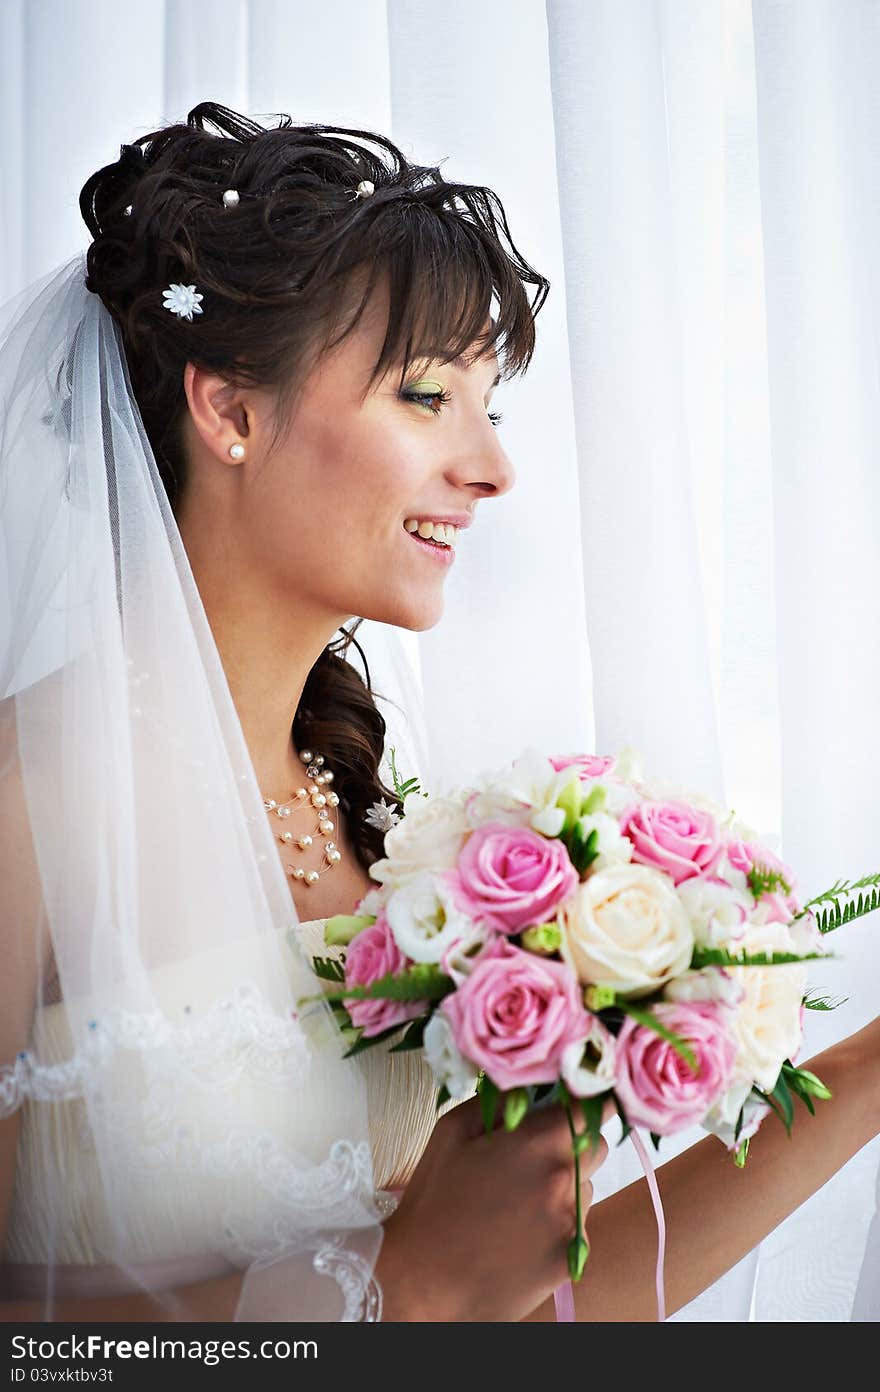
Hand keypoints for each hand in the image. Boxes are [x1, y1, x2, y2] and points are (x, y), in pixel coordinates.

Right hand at [374, 1091, 614, 1320]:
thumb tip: (531, 1087)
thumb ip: (499, 1100)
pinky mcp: (571, 1259)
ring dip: (564, 1187)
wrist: (423, 1282)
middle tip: (534, 1158)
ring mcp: (571, 1224)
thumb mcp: (452, 1132)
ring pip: (585, 1188)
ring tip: (517, 1203)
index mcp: (537, 1143)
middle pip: (596, 1147)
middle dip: (573, 1144)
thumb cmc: (432, 1202)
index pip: (593, 1108)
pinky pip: (577, 1228)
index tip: (578, 1104)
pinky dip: (558, 1226)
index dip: (588, 1103)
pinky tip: (521, 1233)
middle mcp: (563, 1180)